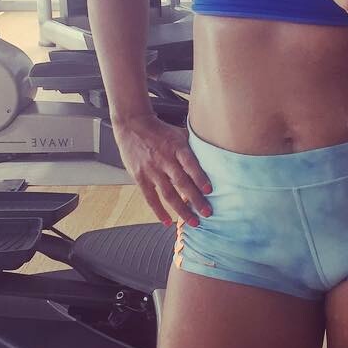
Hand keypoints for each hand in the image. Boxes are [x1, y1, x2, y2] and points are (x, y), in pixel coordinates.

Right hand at [112, 113, 212, 227]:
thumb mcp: (179, 133)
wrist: (132, 124)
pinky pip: (150, 198)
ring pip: (168, 194)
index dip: (200, 178)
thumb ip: (194, 147)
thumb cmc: (161, 131)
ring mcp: (151, 170)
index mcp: (176, 147)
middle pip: (181, 183)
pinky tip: (167, 222)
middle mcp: (164, 160)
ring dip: (181, 210)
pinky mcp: (139, 177)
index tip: (209, 191)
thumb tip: (214, 157)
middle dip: (195, 200)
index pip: (190, 164)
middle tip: (207, 213)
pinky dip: (158, 211)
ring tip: (193, 222)